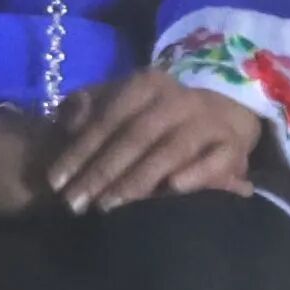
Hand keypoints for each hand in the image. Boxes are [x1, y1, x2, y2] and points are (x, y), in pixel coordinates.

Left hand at [36, 72, 264, 213]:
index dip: (79, 151)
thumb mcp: (118, 104)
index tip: (55, 182)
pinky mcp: (233, 146)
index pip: (108, 118)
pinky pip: (216, 160)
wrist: (220, 115)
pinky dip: (197, 174)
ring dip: (138, 179)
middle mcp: (179, 98)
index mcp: (147, 84)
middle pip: (135, 136)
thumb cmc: (154, 118)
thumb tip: (69, 119)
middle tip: (75, 203)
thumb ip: (87, 109)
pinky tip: (173, 189)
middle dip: (102, 172)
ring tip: (109, 205)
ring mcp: (208, 121)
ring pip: (170, 149)